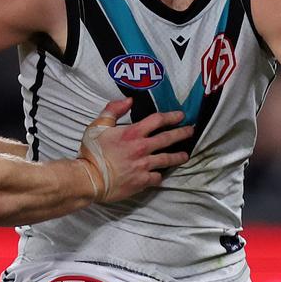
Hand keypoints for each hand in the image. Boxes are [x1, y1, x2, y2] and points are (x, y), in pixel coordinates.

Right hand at [77, 98, 192, 202]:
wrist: (89, 178)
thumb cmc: (92, 152)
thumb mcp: (98, 126)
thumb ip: (113, 110)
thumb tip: (129, 100)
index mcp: (132, 133)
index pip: (157, 120)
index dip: (171, 116)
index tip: (180, 116)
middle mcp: (142, 148)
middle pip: (167, 138)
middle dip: (182, 133)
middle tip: (191, 131)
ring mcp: (144, 165)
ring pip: (167, 159)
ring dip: (177, 157)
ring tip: (185, 156)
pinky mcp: (142, 181)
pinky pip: (156, 177)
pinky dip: (159, 175)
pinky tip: (160, 175)